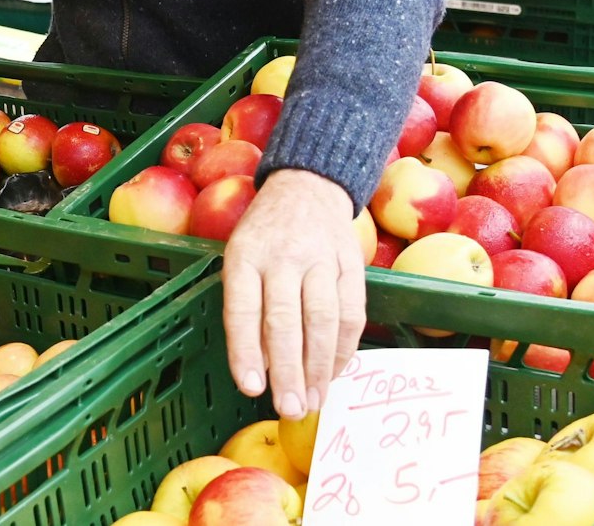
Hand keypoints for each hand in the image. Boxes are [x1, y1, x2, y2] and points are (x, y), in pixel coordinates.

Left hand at [222, 169, 364, 418]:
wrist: (308, 185)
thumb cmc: (265, 233)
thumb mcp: (241, 257)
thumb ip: (247, 306)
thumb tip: (261, 368)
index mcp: (245, 254)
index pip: (243, 309)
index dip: (246, 351)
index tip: (251, 388)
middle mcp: (282, 255)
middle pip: (285, 320)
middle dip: (288, 371)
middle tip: (290, 409)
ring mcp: (321, 258)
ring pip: (323, 320)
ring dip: (320, 367)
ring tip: (315, 400)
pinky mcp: (352, 263)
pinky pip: (352, 312)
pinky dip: (344, 348)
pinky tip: (334, 372)